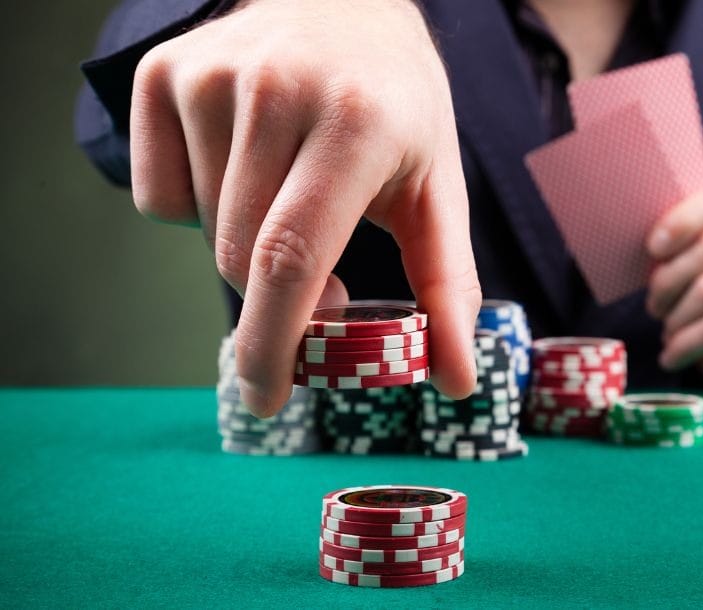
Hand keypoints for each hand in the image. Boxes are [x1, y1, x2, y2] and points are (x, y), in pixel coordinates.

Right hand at [130, 0, 479, 414]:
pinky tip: (245, 167)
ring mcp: (211, 77)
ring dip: (245, 245)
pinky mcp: (162, 74)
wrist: (345, 5)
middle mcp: (276, 91)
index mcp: (356, 123)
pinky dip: (198, 209)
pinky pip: (159, 199)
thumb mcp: (436, 187)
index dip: (275, 340)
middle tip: (323, 282)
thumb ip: (446, 285)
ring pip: (202, 231)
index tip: (270, 397)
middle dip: (276, 299)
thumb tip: (455, 381)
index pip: (293, 256)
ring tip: (291, 193)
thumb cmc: (397, 107)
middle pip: (242, 258)